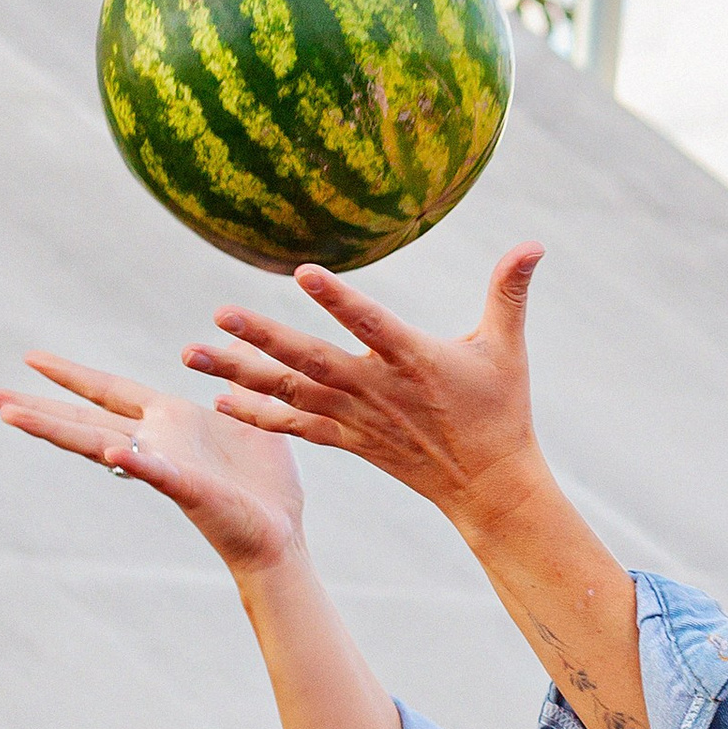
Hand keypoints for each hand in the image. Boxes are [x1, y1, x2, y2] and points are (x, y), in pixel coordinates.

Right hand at [0, 356, 305, 577]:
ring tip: (12, 417)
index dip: (72, 375)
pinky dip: (133, 460)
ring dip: (56, 429)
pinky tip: (108, 451)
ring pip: (99, 443)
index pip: (109, 392)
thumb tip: (242, 341)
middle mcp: (156, 442)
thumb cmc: (266, 483)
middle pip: (84, 418)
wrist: (280, 533)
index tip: (30, 358)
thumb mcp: (255, 415)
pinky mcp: (188, 488)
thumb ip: (242, 377)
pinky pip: (156, 470)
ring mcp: (164, 465)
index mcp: (169, 421)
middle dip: (38, 407)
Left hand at [178, 246, 547, 538]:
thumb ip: (510, 291)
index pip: (370, 325)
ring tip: (192, 354)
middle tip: (220, 314)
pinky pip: (295, 426)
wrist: (488, 485)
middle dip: (264, 339)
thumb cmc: (501, 409)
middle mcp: (377, 390)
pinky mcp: (348, 440)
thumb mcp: (508, 348)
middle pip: (312, 361)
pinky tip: (219, 398)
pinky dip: (257, 413)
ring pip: (290, 392)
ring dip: (239, 374)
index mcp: (415, 361)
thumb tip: (535, 243)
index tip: (304, 273)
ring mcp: (357, 418)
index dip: (338, 300)